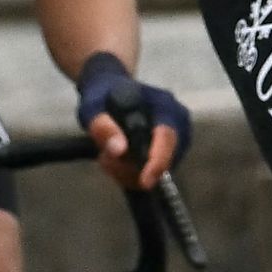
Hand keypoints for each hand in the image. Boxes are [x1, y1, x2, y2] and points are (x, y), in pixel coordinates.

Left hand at [69, 51, 189, 190]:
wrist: (110, 90)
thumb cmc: (102, 95)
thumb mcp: (94, 108)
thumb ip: (104, 127)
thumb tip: (120, 150)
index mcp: (165, 105)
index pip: (167, 137)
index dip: (158, 161)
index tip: (144, 181)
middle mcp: (178, 123)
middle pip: (165, 160)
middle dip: (133, 169)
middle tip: (105, 158)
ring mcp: (176, 139)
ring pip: (157, 172)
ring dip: (128, 172)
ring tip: (107, 156)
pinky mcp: (169, 153)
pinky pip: (153, 173)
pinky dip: (131, 173)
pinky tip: (116, 160)